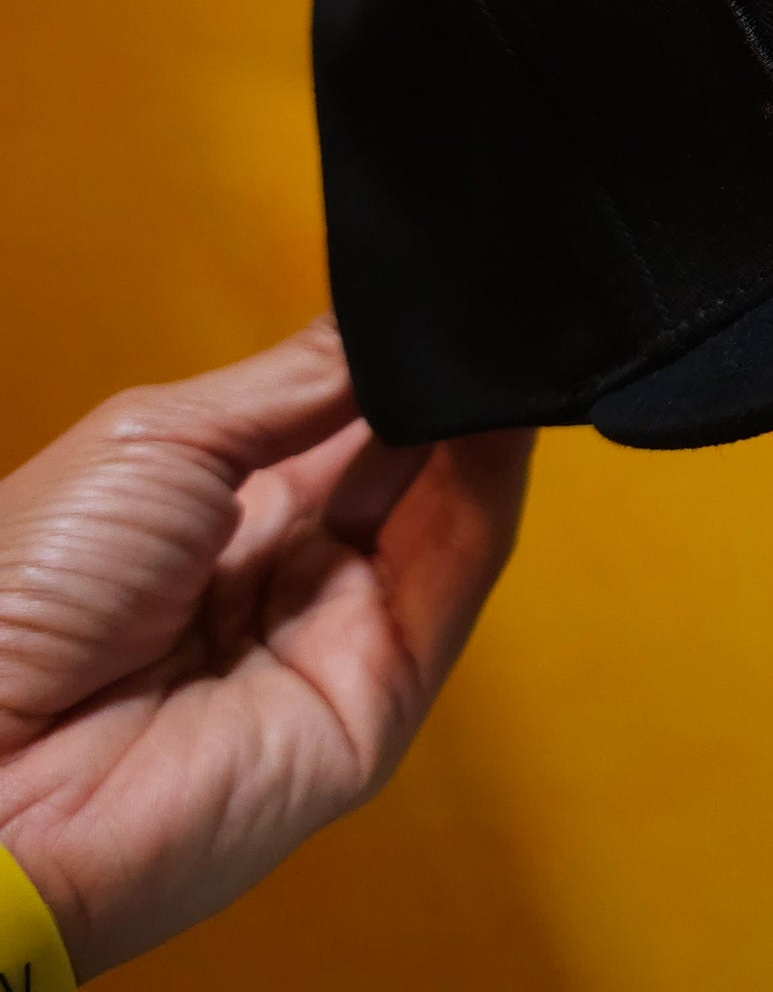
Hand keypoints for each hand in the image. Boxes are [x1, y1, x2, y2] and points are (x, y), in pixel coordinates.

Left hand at [0, 320, 530, 981]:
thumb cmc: (31, 584)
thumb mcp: (159, 439)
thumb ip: (295, 381)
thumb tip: (385, 317)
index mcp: (222, 508)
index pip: (342, 419)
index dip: (392, 356)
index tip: (443, 288)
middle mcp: (288, 570)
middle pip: (402, 466)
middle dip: (444, 385)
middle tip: (489, 309)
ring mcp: (337, 636)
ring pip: (441, 517)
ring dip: (479, 429)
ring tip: (506, 344)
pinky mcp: (378, 703)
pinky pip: (448, 588)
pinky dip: (487, 499)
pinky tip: (502, 419)